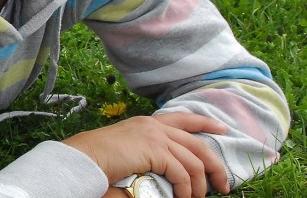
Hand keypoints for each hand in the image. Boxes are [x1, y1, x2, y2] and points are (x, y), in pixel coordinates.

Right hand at [62, 112, 229, 197]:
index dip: (205, 123)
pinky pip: (182, 173)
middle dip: (215, 165)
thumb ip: (147, 155)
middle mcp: (154, 126)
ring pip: (194, 161)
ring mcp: (155, 136)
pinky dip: (186, 189)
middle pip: (197, 143)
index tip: (222, 130)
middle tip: (222, 184)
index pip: (183, 118)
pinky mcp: (155, 150)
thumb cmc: (99, 159)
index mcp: (147, 123)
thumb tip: (167, 172)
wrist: (84, 158)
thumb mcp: (127, 151)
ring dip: (200, 185)